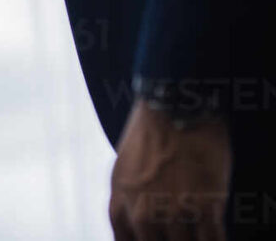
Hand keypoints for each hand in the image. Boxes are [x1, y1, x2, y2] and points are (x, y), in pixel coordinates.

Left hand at [109, 100, 230, 239]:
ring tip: (197, 234)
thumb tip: (138, 222)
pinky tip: (214, 238)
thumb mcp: (126, 168)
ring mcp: (174, 212)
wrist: (174, 107)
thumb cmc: (151, 134)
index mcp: (121, 202)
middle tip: (180, 234)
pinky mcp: (205, 207)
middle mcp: (143, 213)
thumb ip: (129, 199)